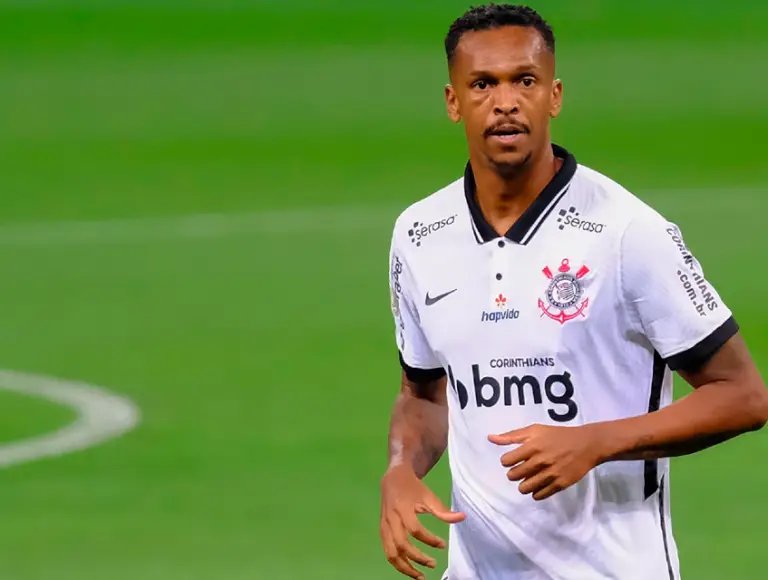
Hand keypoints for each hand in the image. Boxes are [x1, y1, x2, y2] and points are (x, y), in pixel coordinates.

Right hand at [380, 465, 465, 578]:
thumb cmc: (412, 488)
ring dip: (405, 568)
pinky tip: (409, 568)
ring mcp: (384, 526)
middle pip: (401, 545)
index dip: (429, 540)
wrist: (393, 479)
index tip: (443, 545)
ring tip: (420, 576)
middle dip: (417, 558)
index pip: (415, 530)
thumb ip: (443, 510)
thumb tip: (462, 518)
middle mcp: (391, 519)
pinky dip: (397, 563)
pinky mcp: (382, 531)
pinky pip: (387, 551)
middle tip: (433, 564)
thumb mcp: (428, 495)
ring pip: (391, 553)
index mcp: (402, 508)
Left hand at [488, 423, 604, 500]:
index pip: (506, 461)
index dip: (507, 461)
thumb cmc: (557, 435)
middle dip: (513, 474)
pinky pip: (539, 495)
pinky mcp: (560, 484)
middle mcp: (540, 461)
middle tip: (521, 469)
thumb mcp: (534, 430)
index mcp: (532, 446)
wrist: (586, 444)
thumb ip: (512, 435)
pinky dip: (536, 492)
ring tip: (529, 478)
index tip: (512, 460)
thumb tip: (490, 438)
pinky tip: (539, 484)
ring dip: (523, 485)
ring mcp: (550, 474)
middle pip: (514, 476)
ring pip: (524, 488)